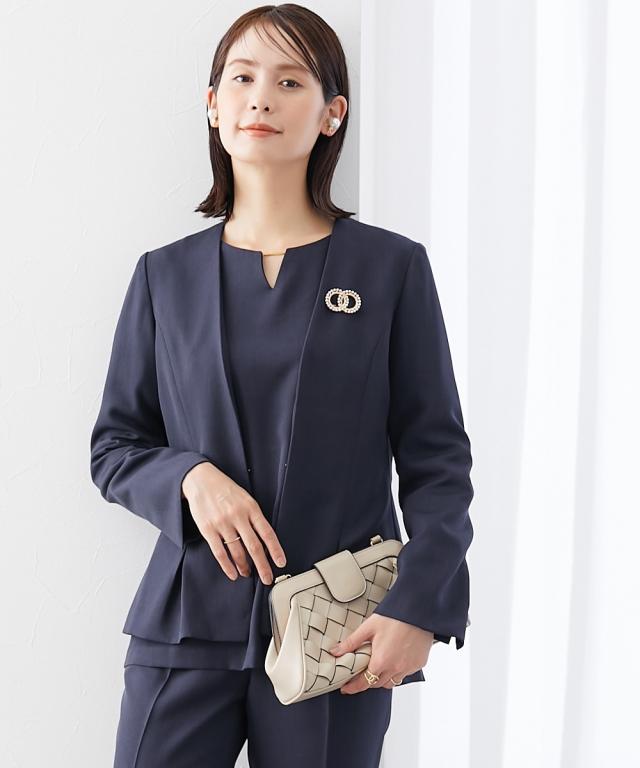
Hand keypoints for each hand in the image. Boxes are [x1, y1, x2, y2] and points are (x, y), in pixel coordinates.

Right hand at [182, 462, 286, 584]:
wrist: (201, 480)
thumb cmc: (226, 490)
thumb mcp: (245, 498)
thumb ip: (254, 517)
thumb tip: (264, 540)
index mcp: (251, 508)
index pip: (267, 533)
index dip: (275, 550)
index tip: (281, 562)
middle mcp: (238, 516)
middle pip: (254, 546)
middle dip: (262, 566)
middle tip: (267, 578)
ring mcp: (222, 523)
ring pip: (237, 552)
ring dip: (244, 567)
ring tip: (248, 573)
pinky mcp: (208, 529)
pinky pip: (219, 552)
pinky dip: (227, 566)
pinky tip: (233, 573)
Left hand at [329, 614, 433, 692]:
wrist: (418, 612)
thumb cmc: (394, 617)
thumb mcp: (369, 627)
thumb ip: (351, 642)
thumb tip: (335, 652)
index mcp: (381, 661)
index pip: (364, 683)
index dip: (353, 687)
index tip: (346, 688)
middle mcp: (395, 668)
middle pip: (377, 684)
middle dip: (367, 681)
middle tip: (361, 674)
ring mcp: (408, 667)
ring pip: (392, 682)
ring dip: (383, 678)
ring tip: (378, 667)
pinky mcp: (418, 663)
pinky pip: (405, 674)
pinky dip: (397, 671)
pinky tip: (394, 660)